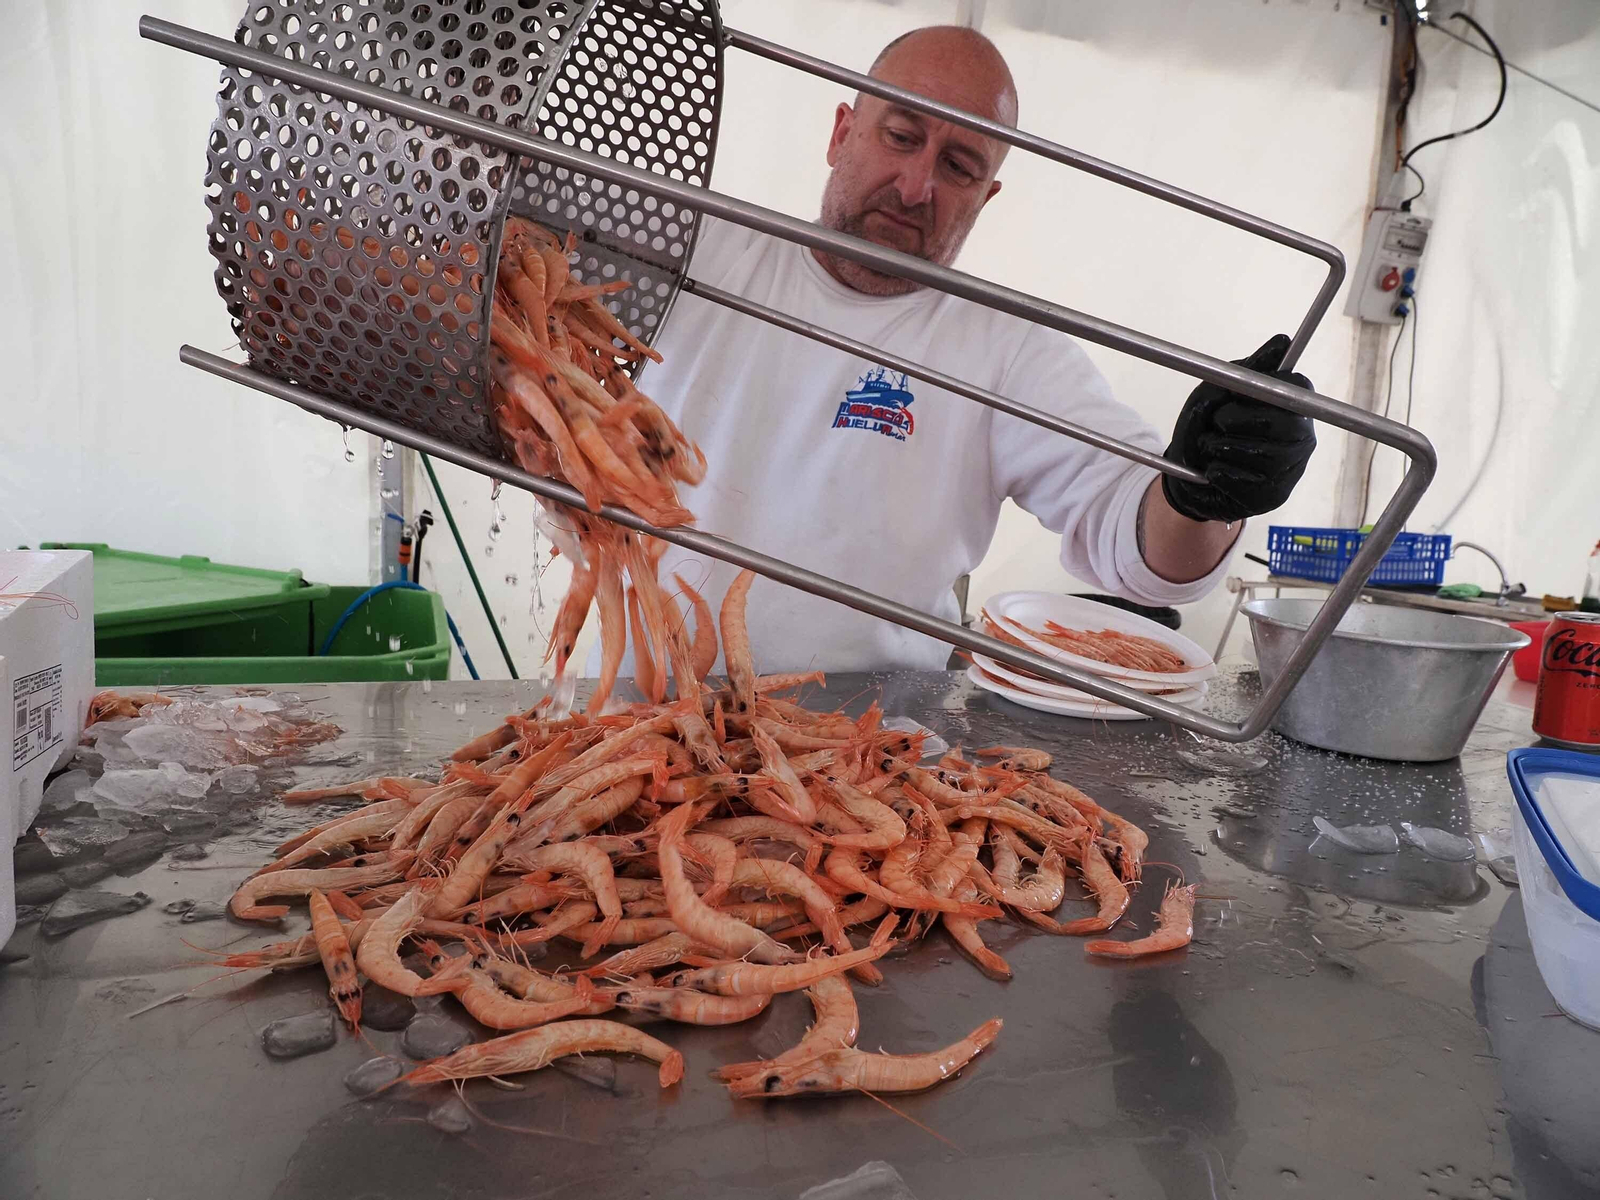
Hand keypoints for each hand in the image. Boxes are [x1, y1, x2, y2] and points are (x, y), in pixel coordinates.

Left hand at [1160, 334, 1315, 523]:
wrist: (1188, 476)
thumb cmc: (1208, 428)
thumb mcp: (1218, 391)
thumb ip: (1245, 370)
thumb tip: (1281, 341)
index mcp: (1294, 407)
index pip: (1296, 388)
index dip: (1260, 389)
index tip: (1234, 394)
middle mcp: (1303, 438)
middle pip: (1277, 422)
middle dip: (1234, 420)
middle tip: (1217, 423)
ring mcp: (1291, 471)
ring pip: (1256, 452)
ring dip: (1218, 447)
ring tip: (1211, 448)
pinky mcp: (1272, 497)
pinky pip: (1238, 479)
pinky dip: (1216, 471)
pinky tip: (1215, 470)